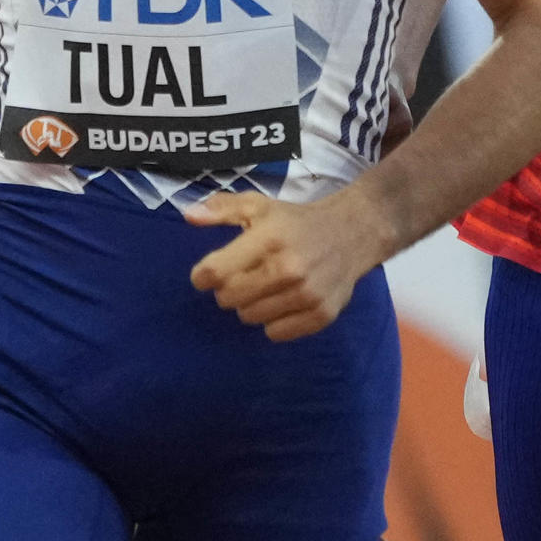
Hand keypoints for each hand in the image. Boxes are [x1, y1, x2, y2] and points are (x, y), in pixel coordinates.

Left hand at [184, 191, 383, 340]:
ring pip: (250, 317)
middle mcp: (289, 268)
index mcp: (269, 238)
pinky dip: (273, 321)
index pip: (215, 272)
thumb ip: (222, 209)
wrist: (352, 233)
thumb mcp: (259, 206)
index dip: (203, 275)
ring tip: (266, 287)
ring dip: (251, 304)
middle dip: (229, 289)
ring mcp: (307, 294)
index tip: (208, 273)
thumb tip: (189, 215)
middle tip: (244, 276)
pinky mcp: (321, 314)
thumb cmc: (296, 222)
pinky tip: (283, 301)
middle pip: (228, 299)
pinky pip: (275, 333)